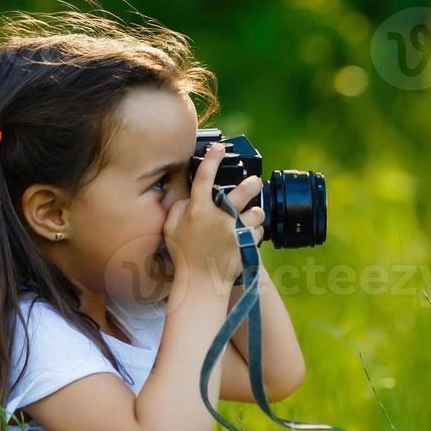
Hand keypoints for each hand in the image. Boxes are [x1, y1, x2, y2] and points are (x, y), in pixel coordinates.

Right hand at [163, 144, 259, 287]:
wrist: (202, 283)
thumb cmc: (184, 256)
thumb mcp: (170, 229)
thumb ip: (176, 208)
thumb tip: (187, 195)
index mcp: (198, 211)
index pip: (203, 178)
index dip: (212, 160)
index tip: (219, 147)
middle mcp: (218, 218)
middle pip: (243, 190)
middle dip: (252, 183)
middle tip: (254, 183)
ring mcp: (235, 231)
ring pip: (257, 212)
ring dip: (255, 213)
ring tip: (251, 217)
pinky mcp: (247, 244)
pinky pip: (260, 231)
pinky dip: (256, 232)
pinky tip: (248, 236)